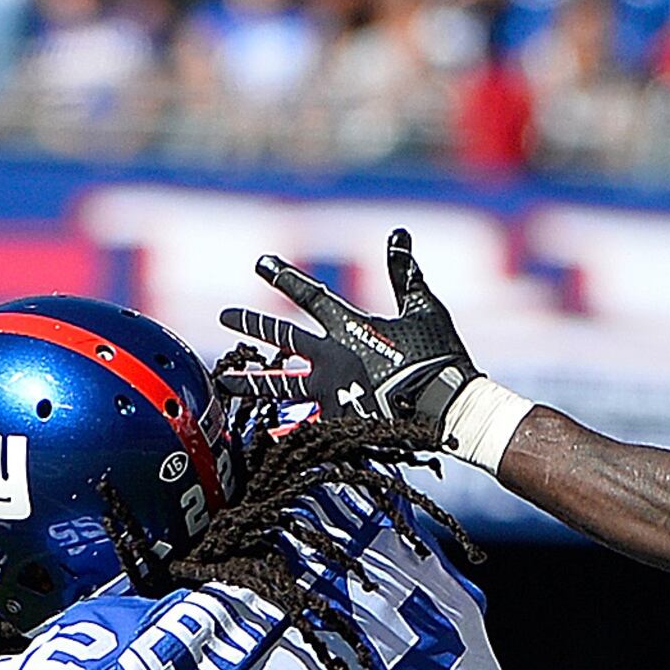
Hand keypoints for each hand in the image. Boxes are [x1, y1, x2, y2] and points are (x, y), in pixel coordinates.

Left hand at [217, 230, 479, 440]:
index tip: (260, 262)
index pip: (310, 295)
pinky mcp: (337, 422)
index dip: (284, 276)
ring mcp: (330, 391)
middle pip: (282, 337)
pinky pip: (302, 426)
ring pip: (279, 385)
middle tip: (225, 315)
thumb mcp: (423, 307)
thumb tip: (398, 233)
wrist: (446, 405)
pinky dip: (283, 432)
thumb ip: (404, 273)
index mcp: (349, 327)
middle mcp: (331, 356)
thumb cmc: (438, 355)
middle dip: (252, 323)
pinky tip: (260, 436)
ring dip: (249, 382)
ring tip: (223, 383)